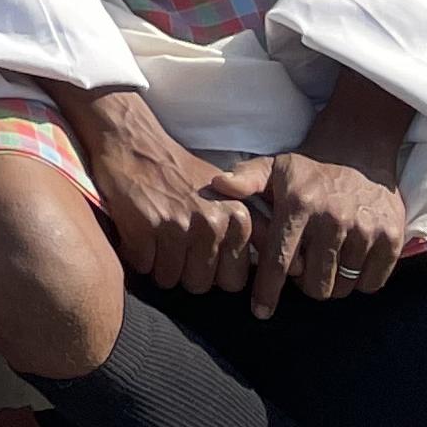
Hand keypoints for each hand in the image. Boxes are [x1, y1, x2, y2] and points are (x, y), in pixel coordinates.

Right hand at [58, 85, 257, 294]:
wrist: (133, 141)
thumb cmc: (182, 172)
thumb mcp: (231, 193)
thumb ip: (258, 229)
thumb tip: (293, 269)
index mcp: (238, 219)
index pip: (233, 281)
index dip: (214, 272)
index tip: (201, 254)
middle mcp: (212, 224)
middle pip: (200, 285)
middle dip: (184, 271)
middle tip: (174, 243)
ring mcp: (178, 226)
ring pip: (171, 280)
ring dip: (159, 265)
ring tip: (156, 235)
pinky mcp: (145, 227)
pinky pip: (144, 267)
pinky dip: (137, 255)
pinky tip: (138, 231)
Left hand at [217, 150, 408, 316]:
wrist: (359, 149)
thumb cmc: (309, 168)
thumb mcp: (273, 167)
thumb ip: (245, 180)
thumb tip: (216, 187)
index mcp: (299, 205)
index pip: (280, 260)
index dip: (269, 290)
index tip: (260, 312)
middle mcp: (333, 219)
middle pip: (314, 284)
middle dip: (304, 285)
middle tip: (303, 269)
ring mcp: (365, 230)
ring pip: (343, 287)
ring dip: (332, 283)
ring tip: (326, 263)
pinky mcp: (391, 239)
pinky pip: (371, 283)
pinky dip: (360, 282)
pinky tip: (350, 263)